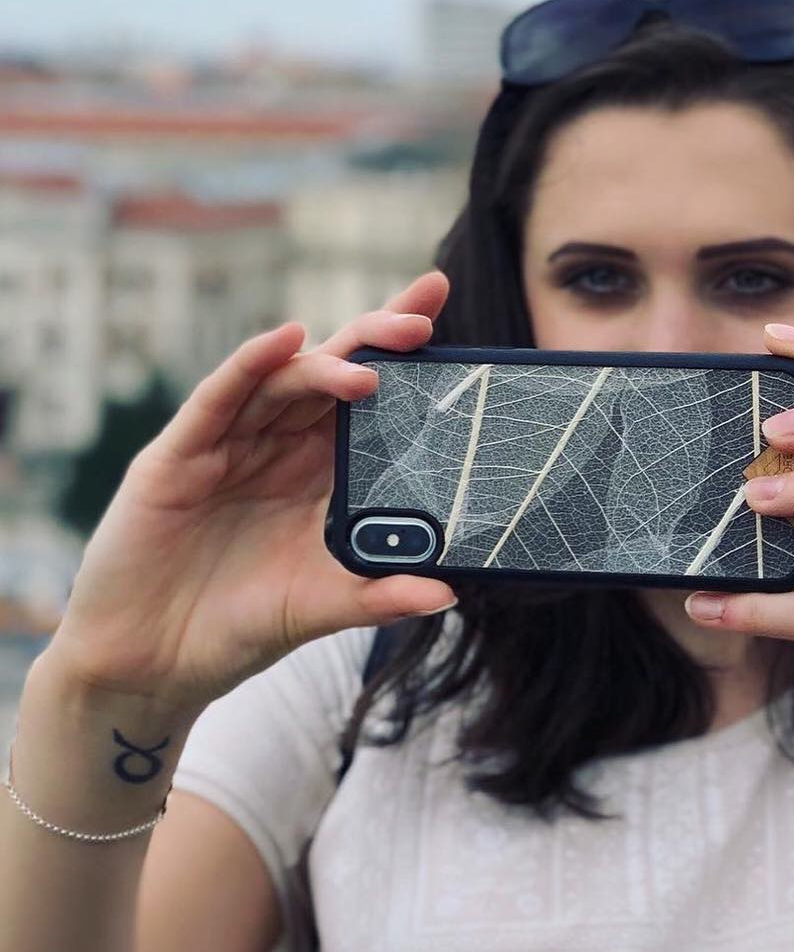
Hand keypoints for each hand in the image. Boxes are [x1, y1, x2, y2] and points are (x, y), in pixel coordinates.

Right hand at [45, 272, 457, 715]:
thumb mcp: (320, 606)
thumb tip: (449, 592)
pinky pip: (219, 399)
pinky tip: (284, 342)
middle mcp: (281, 446)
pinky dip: (251, 366)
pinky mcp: (179, 455)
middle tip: (422, 319)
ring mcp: (230, 444)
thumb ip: (380, 596)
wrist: (152, 665)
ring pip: (284, 381)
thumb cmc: (239, 625)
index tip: (445, 322)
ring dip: (328, 364)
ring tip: (371, 366)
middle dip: (378, 340)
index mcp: (323, 471)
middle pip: (335, 373)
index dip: (405, 360)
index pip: (372, 402)